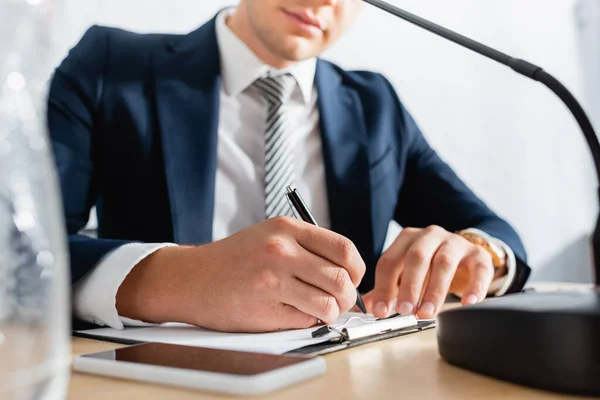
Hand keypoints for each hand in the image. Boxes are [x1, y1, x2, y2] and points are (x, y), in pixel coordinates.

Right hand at [116, 217, 365, 332]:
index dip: (356, 268)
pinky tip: (292, 311)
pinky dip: (307, 320)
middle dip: (347, 296)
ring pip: (329, 305)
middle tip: (339, 299)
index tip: (352, 278)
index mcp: (286, 228)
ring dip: (330, 312)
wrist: (192, 278)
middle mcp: (281, 251)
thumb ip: (307, 246)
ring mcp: (273, 281)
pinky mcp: (265, 309)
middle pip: (341, 280)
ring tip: (318, 308)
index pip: (344, 248)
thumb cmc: (233, 258)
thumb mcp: (270, 234)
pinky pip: (306, 320)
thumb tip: (348, 271)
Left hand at [362, 226, 496, 318]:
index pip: (389, 260)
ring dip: (435, 290)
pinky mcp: (478, 254)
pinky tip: (467, 303)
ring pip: (444, 262)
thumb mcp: (406, 273)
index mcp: (407, 239)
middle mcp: (430, 236)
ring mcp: (455, 243)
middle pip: (416, 257)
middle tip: (405, 311)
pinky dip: (474, 286)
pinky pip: (478, 268)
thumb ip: (388, 289)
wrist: (464, 255)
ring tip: (427, 313)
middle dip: (409, 286)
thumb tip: (367, 308)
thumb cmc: (430, 266)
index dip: (383, 287)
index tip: (381, 311)